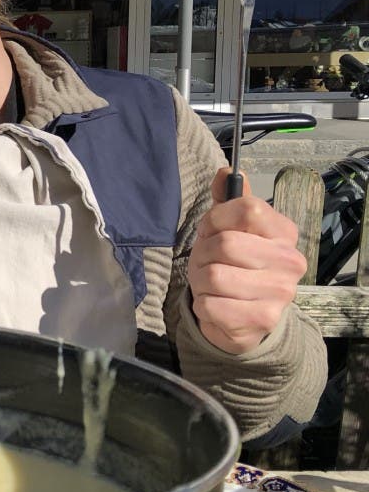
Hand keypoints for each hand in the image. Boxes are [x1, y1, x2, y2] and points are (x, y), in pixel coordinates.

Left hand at [187, 168, 307, 353]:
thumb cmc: (233, 265)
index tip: (213, 231)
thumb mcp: (229, 228)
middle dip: (203, 254)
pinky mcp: (263, 319)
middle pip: (226, 243)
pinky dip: (203, 305)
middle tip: (208, 263)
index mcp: (284, 232)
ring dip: (200, 281)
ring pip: (214, 276)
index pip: (246, 208)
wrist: (244, 317)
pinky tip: (217, 305)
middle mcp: (290, 261)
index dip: (216, 219)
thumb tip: (227, 172)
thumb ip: (228, 200)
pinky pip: (210, 305)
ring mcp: (281, 292)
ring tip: (211, 285)